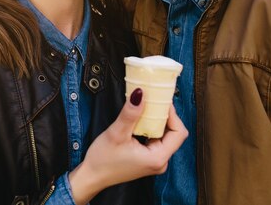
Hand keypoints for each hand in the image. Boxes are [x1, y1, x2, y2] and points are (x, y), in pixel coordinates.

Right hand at [68, 89, 187, 204]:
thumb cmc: (103, 160)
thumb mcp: (116, 133)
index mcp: (157, 158)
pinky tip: (141, 119)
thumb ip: (130, 114)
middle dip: (164, 115)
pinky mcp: (148, 158)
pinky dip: (150, 127)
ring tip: (146, 107)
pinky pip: (156, 139)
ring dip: (156, 120)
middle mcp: (160, 161)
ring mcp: (154, 160)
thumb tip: (140, 94)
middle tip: (153, 100)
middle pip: (173, 133)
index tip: (161, 100)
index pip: (179, 132)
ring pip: (164, 135)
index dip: (173, 114)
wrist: (92, 175)